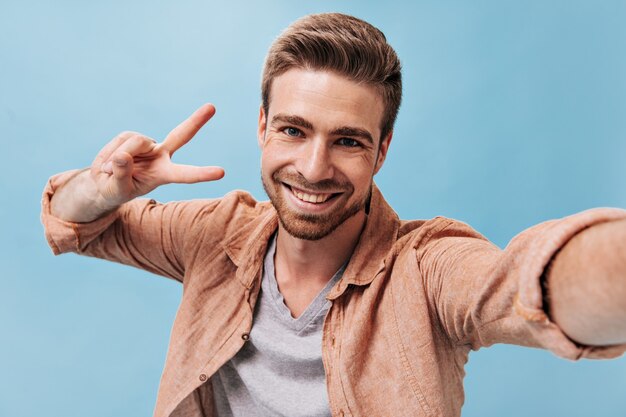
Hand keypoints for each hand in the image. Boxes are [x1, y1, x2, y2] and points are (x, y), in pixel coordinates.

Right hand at [92, 104, 224, 206]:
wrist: (104, 182)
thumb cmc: (116, 190)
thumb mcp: (117, 190)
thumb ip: (121, 176)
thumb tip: (123, 156)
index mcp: (164, 175)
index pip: (186, 174)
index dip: (202, 173)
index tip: (222, 172)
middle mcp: (161, 156)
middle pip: (180, 135)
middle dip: (196, 121)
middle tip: (212, 107)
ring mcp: (148, 144)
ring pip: (135, 142)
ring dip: (117, 157)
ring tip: (109, 171)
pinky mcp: (133, 137)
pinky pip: (121, 139)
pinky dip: (109, 152)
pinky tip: (108, 162)